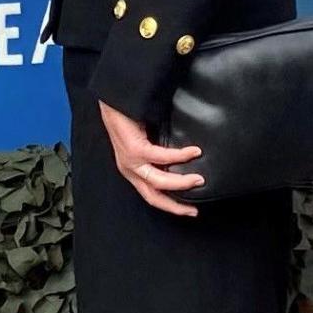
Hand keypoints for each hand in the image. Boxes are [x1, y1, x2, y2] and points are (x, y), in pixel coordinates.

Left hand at [99, 100, 205, 216]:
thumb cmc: (130, 120)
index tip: (188, 210)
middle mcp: (130, 170)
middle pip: (154, 196)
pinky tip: (194, 152)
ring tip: (199, 180)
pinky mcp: (135, 149)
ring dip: (182, 182)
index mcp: (132, 171)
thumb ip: (158, 156)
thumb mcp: (145, 144)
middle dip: (175, 206)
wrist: (114, 102)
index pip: (151, 196)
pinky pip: (162, 157)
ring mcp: (131, 161)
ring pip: (159, 181)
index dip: (170, 206)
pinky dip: (180, 156)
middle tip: (194, 210)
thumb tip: (180, 162)